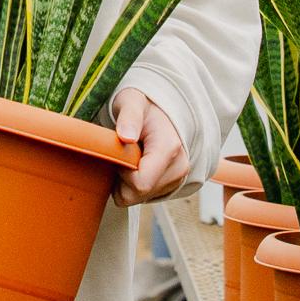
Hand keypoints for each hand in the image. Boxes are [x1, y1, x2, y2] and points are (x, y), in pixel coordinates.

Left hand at [112, 86, 186, 204]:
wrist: (159, 108)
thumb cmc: (141, 103)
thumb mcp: (131, 102)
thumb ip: (129, 117)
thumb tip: (126, 137)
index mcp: (169, 148)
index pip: (140, 184)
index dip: (121, 173)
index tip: (120, 153)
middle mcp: (179, 166)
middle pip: (138, 195)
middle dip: (122, 180)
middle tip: (122, 154)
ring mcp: (179, 177)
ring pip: (140, 198)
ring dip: (127, 182)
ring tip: (131, 157)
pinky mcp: (174, 184)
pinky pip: (145, 197)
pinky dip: (136, 184)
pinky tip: (138, 164)